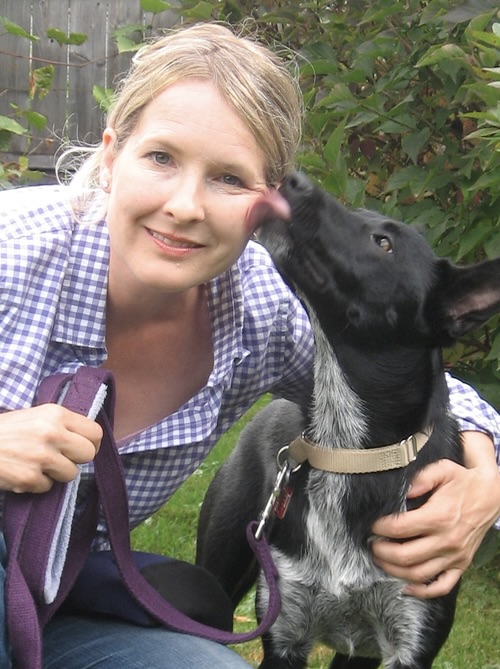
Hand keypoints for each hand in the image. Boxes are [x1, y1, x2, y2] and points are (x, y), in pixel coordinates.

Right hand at [0, 404, 102, 493]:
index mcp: (55, 414)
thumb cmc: (5, 431)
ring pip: (71, 474)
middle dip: (76, 460)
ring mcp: (41, 456)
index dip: (91, 444)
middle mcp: (51, 433)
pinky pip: (48, 487)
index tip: (81, 449)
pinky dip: (36, 484)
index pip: (95, 432)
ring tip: (37, 465)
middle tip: (61, 459)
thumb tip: (86, 439)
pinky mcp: (29, 478)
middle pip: (88, 454)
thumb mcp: (35, 416)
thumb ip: (61, 424)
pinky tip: (23, 472)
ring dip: (56, 474)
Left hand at [371, 431, 499, 598]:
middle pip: (405, 556)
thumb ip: (420, 478)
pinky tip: (406, 587)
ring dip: (394, 571)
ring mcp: (455, 556)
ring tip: (380, 560)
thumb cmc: (462, 480)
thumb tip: (402, 491)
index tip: (372, 525)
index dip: (380, 528)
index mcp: (439, 516)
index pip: (400, 528)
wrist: (491, 494)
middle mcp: (447, 540)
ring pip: (418, 574)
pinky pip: (442, 586)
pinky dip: (422, 591)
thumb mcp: (442, 469)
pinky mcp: (461, 565)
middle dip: (381, 552)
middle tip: (371, 544)